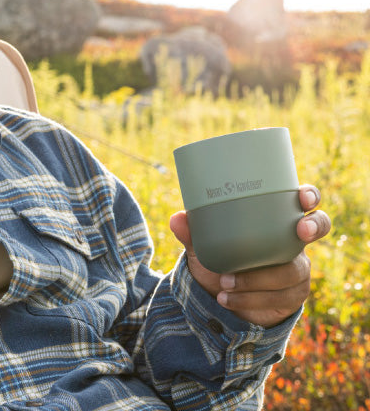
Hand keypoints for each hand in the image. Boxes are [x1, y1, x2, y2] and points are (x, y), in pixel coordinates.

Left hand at [169, 184, 330, 327]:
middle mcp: (291, 240)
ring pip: (291, 271)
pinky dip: (250, 298)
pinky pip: (280, 297)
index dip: (309, 196)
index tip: (302, 198)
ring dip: (257, 278)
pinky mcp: (293, 294)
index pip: (302, 200)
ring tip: (224, 282)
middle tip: (299, 232)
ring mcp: (296, 267)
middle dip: (314, 226)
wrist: (219, 296)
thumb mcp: (203, 245)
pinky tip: (228, 299)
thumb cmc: (218, 258)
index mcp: (273, 217)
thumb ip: (192, 232)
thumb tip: (177, 218)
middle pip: (319, 225)